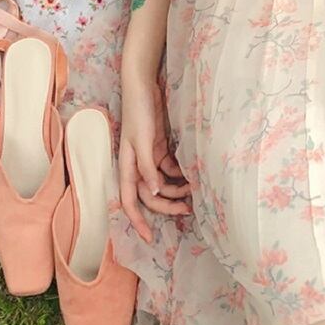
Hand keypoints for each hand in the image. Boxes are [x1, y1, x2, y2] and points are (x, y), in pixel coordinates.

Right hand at [119, 74, 191, 242]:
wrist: (145, 86)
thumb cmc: (139, 111)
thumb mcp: (141, 140)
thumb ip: (146, 167)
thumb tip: (153, 193)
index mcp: (127, 166)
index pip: (130, 200)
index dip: (138, 221)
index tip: (149, 238)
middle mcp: (138, 165)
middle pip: (151, 195)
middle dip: (168, 206)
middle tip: (189, 210)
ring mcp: (150, 157)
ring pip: (163, 183)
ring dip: (177, 190)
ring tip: (196, 191)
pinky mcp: (161, 148)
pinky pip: (171, 168)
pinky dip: (181, 174)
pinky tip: (195, 175)